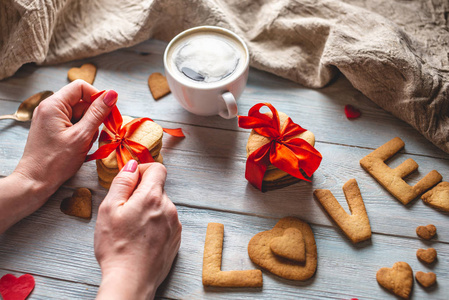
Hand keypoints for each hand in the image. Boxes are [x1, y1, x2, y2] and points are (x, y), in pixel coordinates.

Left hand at [14, 80, 117, 205]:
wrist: (35, 182)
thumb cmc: (55, 161)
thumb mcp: (82, 136)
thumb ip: (98, 113)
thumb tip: (112, 94)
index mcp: (53, 105)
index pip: (81, 87)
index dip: (98, 97)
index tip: (109, 112)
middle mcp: (50, 108)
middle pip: (82, 101)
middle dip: (94, 116)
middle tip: (99, 133)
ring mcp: (51, 119)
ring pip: (80, 114)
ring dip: (89, 127)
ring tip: (85, 144)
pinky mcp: (53, 129)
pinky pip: (74, 124)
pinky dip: (82, 133)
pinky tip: (80, 147)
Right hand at [94, 161, 181, 299]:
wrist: (131, 281)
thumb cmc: (116, 246)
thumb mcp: (109, 209)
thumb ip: (122, 182)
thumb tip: (132, 165)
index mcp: (153, 197)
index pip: (157, 168)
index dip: (142, 170)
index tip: (131, 181)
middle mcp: (169, 208)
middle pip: (157, 189)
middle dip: (141, 194)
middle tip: (124, 212)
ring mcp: (175, 224)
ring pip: (161, 206)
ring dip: (148, 210)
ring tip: (132, 230)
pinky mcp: (176, 239)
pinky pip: (166, 222)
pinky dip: (155, 225)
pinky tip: (141, 239)